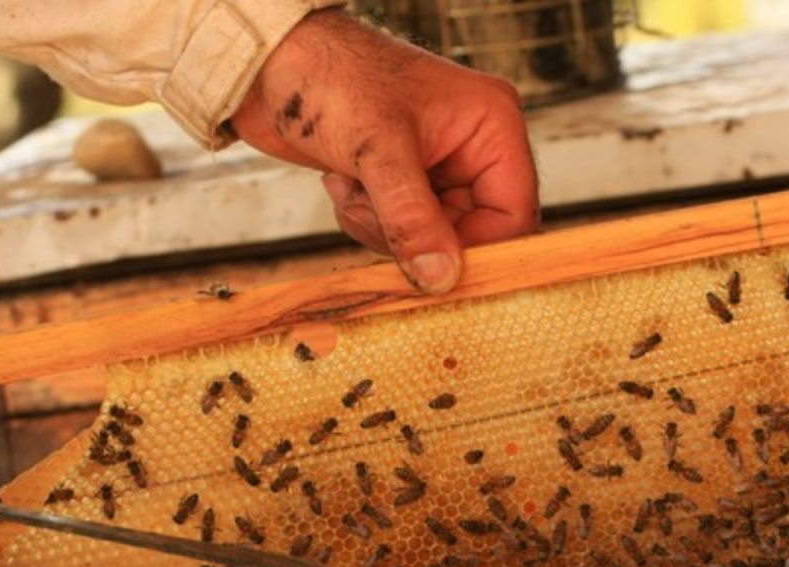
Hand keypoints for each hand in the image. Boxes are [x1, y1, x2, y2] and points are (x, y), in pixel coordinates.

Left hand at [230, 9, 538, 294]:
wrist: (275, 65)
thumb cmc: (333, 79)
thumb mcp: (378, 152)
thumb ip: (412, 220)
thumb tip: (442, 278)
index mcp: (492, 127)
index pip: (514, 215)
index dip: (477, 248)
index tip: (433, 267)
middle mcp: (471, 150)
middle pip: (468, 234)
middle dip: (414, 236)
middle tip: (372, 214)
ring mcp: (435, 169)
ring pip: (428, 239)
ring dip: (381, 228)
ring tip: (353, 188)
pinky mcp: (400, 184)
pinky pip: (397, 232)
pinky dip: (365, 221)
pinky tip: (343, 183)